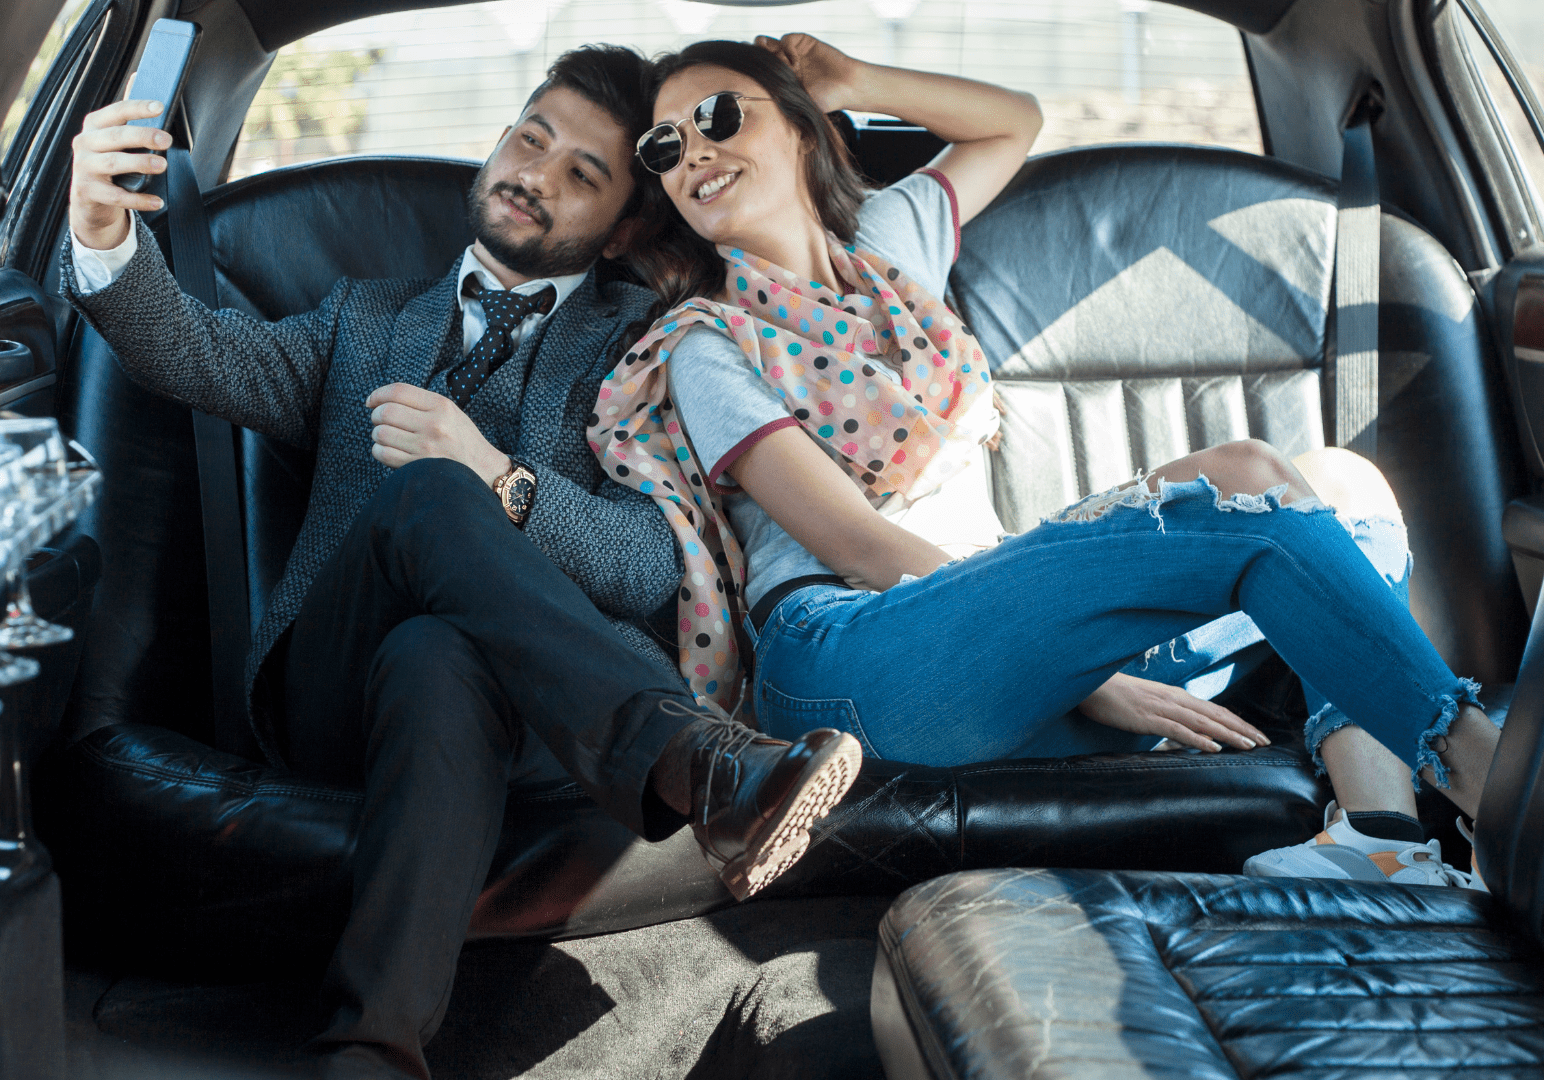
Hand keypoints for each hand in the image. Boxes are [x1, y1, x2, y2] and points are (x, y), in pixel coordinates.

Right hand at [70, 79, 169, 249]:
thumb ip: (126, 113)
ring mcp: (84, 167)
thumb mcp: (114, 136)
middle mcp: (85, 143)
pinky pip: (116, 196)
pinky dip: (138, 199)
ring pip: (114, 163)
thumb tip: (139, 77)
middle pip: (116, 136)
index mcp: (95, 125)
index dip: (138, 108)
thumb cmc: (109, 160)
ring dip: (140, 163)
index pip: (116, 111)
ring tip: (162, 165)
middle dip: (142, 136)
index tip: (160, 107)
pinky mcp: (88, 191)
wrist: (90, 200)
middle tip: (167, 139)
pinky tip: (157, 201)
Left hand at [365, 383, 509, 484]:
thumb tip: (382, 401)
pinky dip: (379, 451)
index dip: (378, 394)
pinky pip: (384, 454)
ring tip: (388, 438)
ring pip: (381, 433)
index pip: (399, 391)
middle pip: (386, 412)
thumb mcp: (451, 413)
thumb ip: (422, 404)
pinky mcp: (420, 467)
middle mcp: (434, 425)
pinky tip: (388, 451)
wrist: (485, 470)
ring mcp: (427, 447)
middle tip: (380, 422)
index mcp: (442, 406)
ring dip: (378, 435)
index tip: (371, 401)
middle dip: (376, 416)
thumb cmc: (463, 440)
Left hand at [754, 34, 861, 113]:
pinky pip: (786, 39)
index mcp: (781, 79)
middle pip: (761, 53)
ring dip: (772, 52)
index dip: (752, 69)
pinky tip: (796, 61)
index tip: (750, 76)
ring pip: (771, 44)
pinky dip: (787, 48)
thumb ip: (779, 98)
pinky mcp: (804, 42)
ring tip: (783, 66)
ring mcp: (794, 52)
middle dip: (758, 57)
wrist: (847, 87)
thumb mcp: (797, 103)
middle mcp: (785, 64)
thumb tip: (757, 105)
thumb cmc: (825, 100)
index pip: (759, 69)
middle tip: (762, 65)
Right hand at [1077, 672, 1270, 752]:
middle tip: (1265, 742)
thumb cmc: (1116, 695)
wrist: (1091, 685)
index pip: (1214, 709)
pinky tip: (1213, 748)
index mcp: (1175, 695)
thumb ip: (1167, 712)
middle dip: (1242, 729)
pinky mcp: (1148, 719)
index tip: (1256, 734)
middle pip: (1216, 714)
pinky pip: (1178, 730)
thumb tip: (1184, 727)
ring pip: (1203, 722)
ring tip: (1249, 746)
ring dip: (1228, 734)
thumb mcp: (1147, 703)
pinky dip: (1198, 739)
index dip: (1237, 721)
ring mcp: (1162, 708)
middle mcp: (1174, 699)